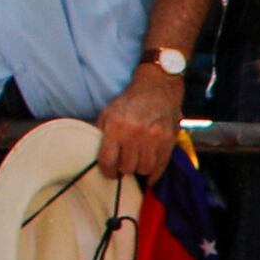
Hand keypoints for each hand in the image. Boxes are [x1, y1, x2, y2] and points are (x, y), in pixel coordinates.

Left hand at [95, 66, 184, 181]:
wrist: (157, 87)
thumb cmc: (130, 102)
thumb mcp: (108, 112)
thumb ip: (99, 133)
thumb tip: (90, 155)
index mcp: (116, 125)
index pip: (108, 161)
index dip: (108, 171)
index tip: (110, 171)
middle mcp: (135, 132)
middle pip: (127, 167)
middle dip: (125, 167)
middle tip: (125, 162)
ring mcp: (154, 137)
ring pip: (144, 169)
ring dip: (140, 168)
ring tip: (138, 161)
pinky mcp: (169, 140)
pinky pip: (161, 166)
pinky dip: (154, 173)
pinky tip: (149, 173)